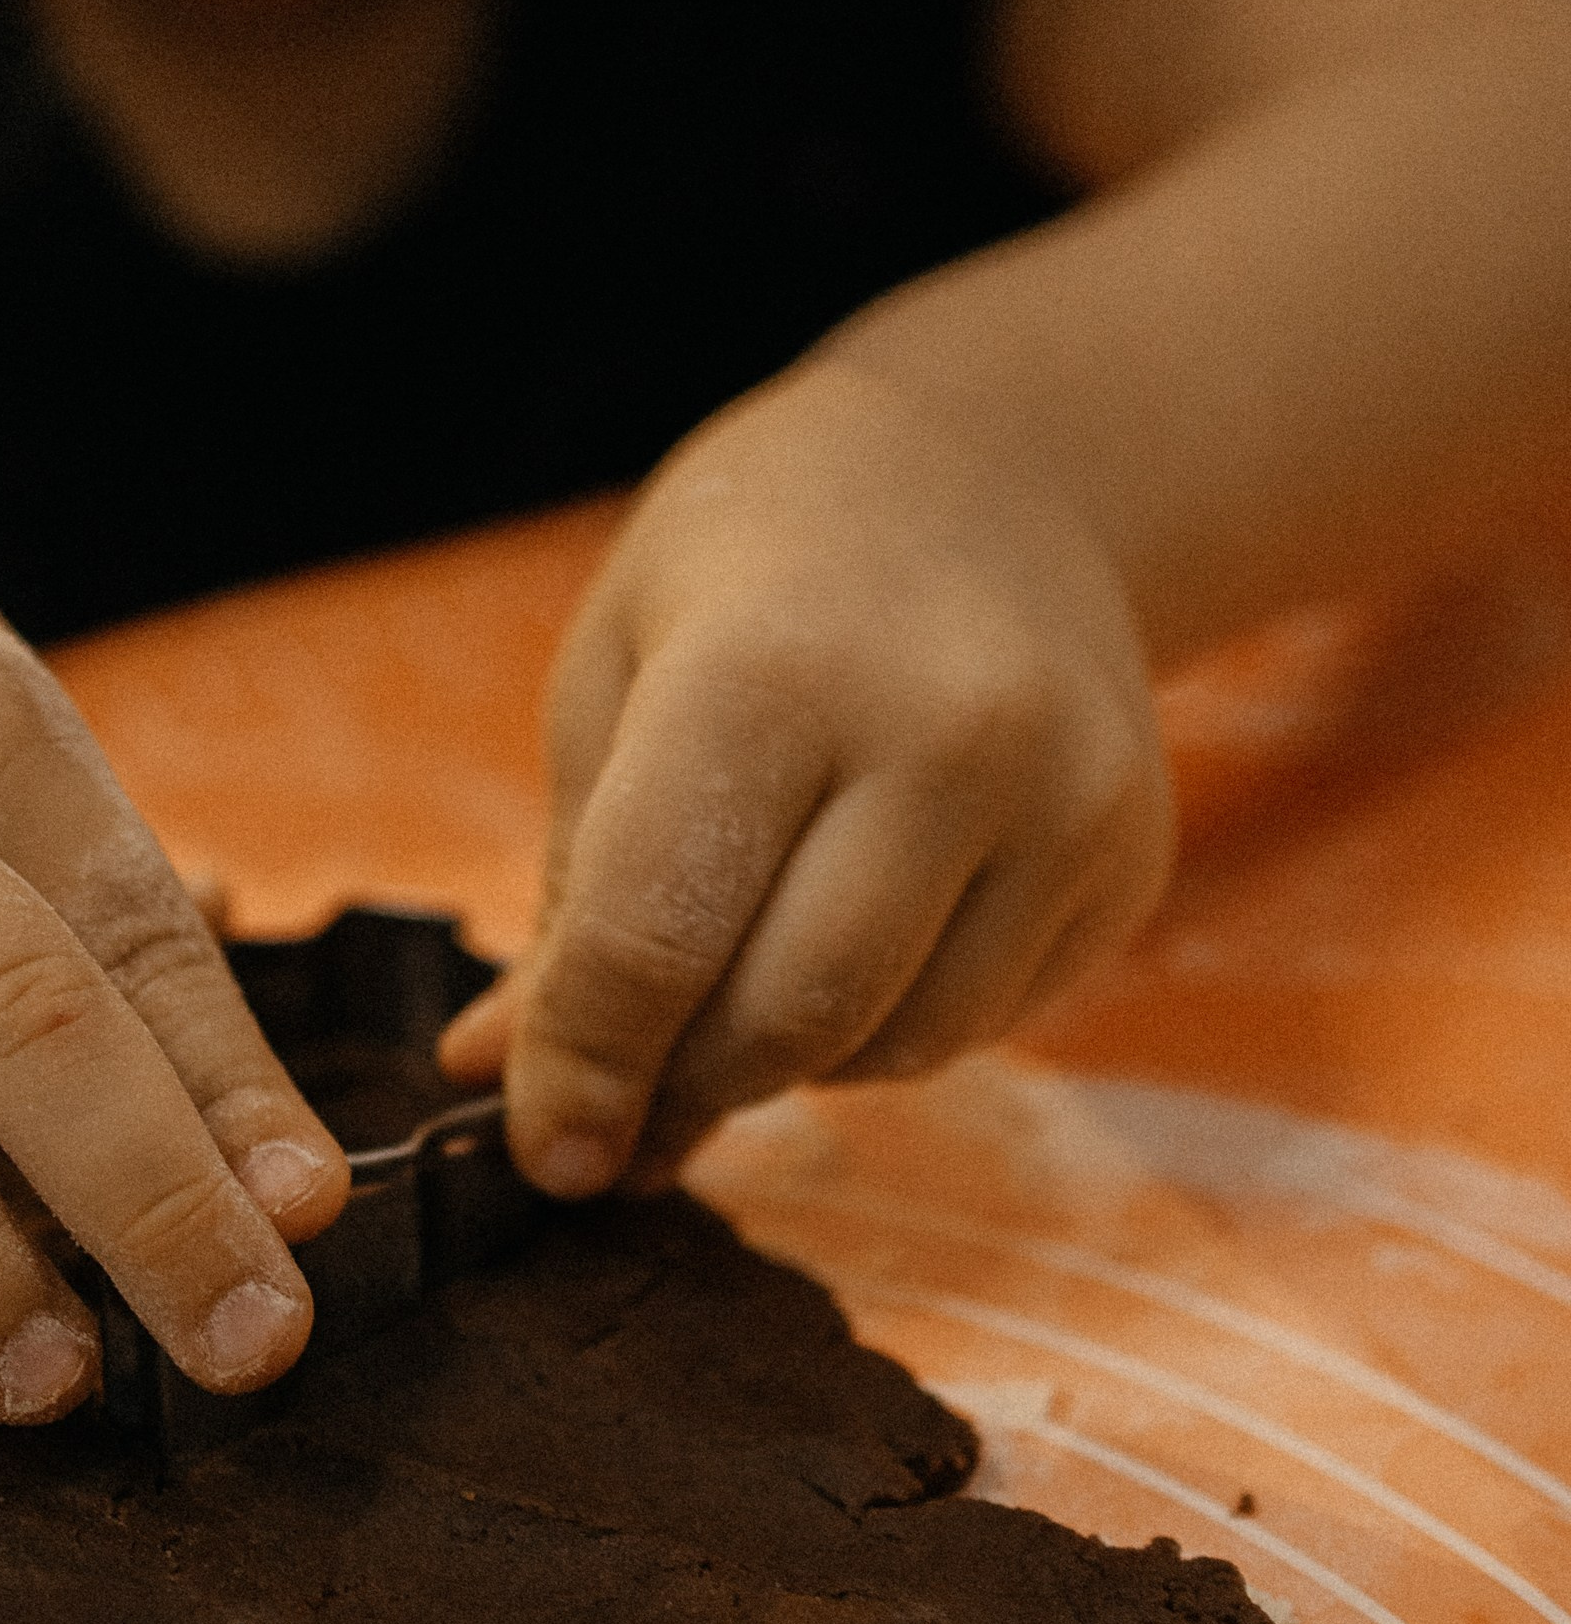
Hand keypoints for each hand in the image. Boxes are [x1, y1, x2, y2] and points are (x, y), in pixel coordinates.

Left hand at [439, 352, 1174, 1184]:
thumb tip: (494, 1076)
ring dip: (786, 1062)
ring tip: (742, 975)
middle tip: (627, 1094)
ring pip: (891, 1047)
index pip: (656, 938)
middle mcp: (945, 735)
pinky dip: (887, 1027)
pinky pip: (981, 1026)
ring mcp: (1064, 801)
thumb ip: (570, 893)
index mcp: (770, 670)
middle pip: (786, 1017)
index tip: (548, 1150)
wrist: (992, 474)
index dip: (582, 1070)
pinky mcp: (1129, 857)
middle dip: (683, 1085)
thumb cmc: (758, 570)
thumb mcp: (617, 678)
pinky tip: (857, 929)